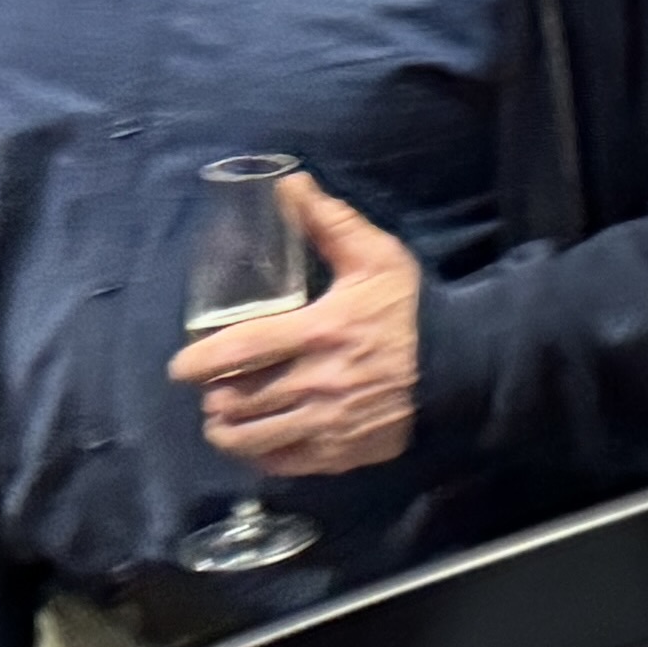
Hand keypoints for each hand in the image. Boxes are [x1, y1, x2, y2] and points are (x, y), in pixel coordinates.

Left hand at [172, 172, 419, 477]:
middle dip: (214, 398)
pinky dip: (260, 456)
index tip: (181, 367)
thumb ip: (330, 222)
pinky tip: (257, 442)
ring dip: (227, 431)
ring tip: (223, 420)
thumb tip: (288, 184)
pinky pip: (284, 463)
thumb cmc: (414, 309)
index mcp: (320, 332)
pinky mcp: (343, 453)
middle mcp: (318, 383)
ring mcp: (329, 424)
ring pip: (254, 438)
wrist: (465, 364)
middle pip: (239, 401)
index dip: (200, 362)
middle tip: (211, 389)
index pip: (240, 351)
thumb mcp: (377, 257)